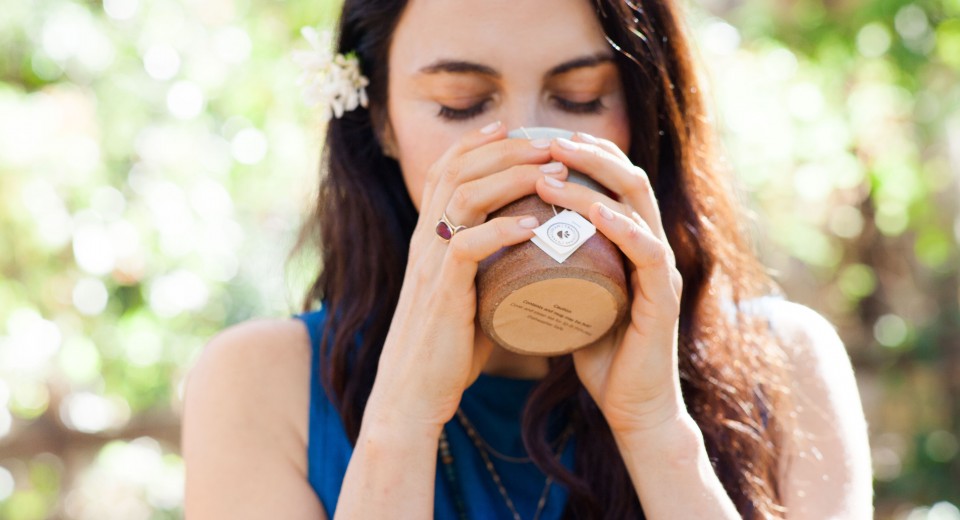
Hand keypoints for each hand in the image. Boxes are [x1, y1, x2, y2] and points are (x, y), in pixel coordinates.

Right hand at [365, 121, 565, 433]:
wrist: (413, 392)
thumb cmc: (449, 347)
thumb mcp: (469, 294)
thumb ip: (493, 266)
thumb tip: (535, 253)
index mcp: (429, 235)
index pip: (446, 169)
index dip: (478, 143)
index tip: (514, 127)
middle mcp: (425, 239)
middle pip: (458, 169)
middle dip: (506, 148)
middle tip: (549, 143)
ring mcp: (430, 263)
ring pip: (464, 197)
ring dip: (511, 177)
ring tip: (553, 172)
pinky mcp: (441, 292)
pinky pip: (468, 246)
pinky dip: (502, 230)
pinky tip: (533, 225)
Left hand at [534, 133, 686, 435]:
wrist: (630, 404)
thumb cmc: (597, 350)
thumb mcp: (568, 294)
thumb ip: (551, 265)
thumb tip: (504, 241)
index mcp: (629, 241)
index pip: (612, 180)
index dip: (582, 153)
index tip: (540, 140)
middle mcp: (649, 245)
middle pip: (627, 178)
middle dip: (587, 152)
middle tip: (546, 140)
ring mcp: (659, 269)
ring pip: (635, 205)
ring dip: (592, 182)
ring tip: (551, 169)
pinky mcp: (662, 298)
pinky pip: (647, 251)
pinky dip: (622, 227)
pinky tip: (597, 212)